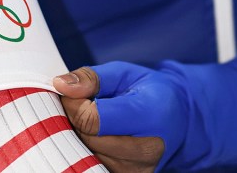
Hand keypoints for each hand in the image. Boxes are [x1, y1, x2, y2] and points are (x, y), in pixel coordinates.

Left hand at [53, 63, 187, 171]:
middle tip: (89, 105)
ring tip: (98, 121)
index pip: (91, 119)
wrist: (177, 120)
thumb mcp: (124, 73)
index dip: (75, 104)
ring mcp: (138, 170)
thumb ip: (91, 78)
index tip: (81, 93)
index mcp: (148, 114)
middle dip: (77, 119)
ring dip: (82, 136)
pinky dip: (89, 150)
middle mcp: (146, 148)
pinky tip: (101, 137)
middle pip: (87, 138)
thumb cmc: (148, 92)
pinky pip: (91, 166)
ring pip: (85, 155)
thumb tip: (60, 85)